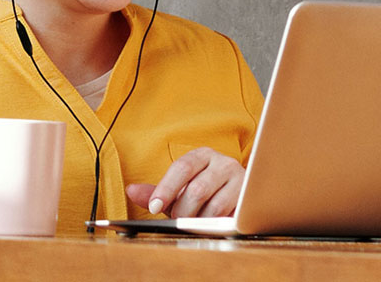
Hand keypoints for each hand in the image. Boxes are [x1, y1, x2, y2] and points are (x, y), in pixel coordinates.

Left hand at [125, 147, 243, 217]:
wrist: (241, 198)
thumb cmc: (206, 194)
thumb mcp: (179, 191)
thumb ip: (157, 192)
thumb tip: (131, 191)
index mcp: (202, 155)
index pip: (181, 167)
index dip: (166, 188)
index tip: (154, 207)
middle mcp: (222, 162)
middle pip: (197, 189)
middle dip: (183, 211)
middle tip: (178, 219)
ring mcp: (239, 179)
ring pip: (213, 206)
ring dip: (199, 220)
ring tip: (195, 222)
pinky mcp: (250, 198)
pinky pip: (228, 216)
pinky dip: (215, 224)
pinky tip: (210, 224)